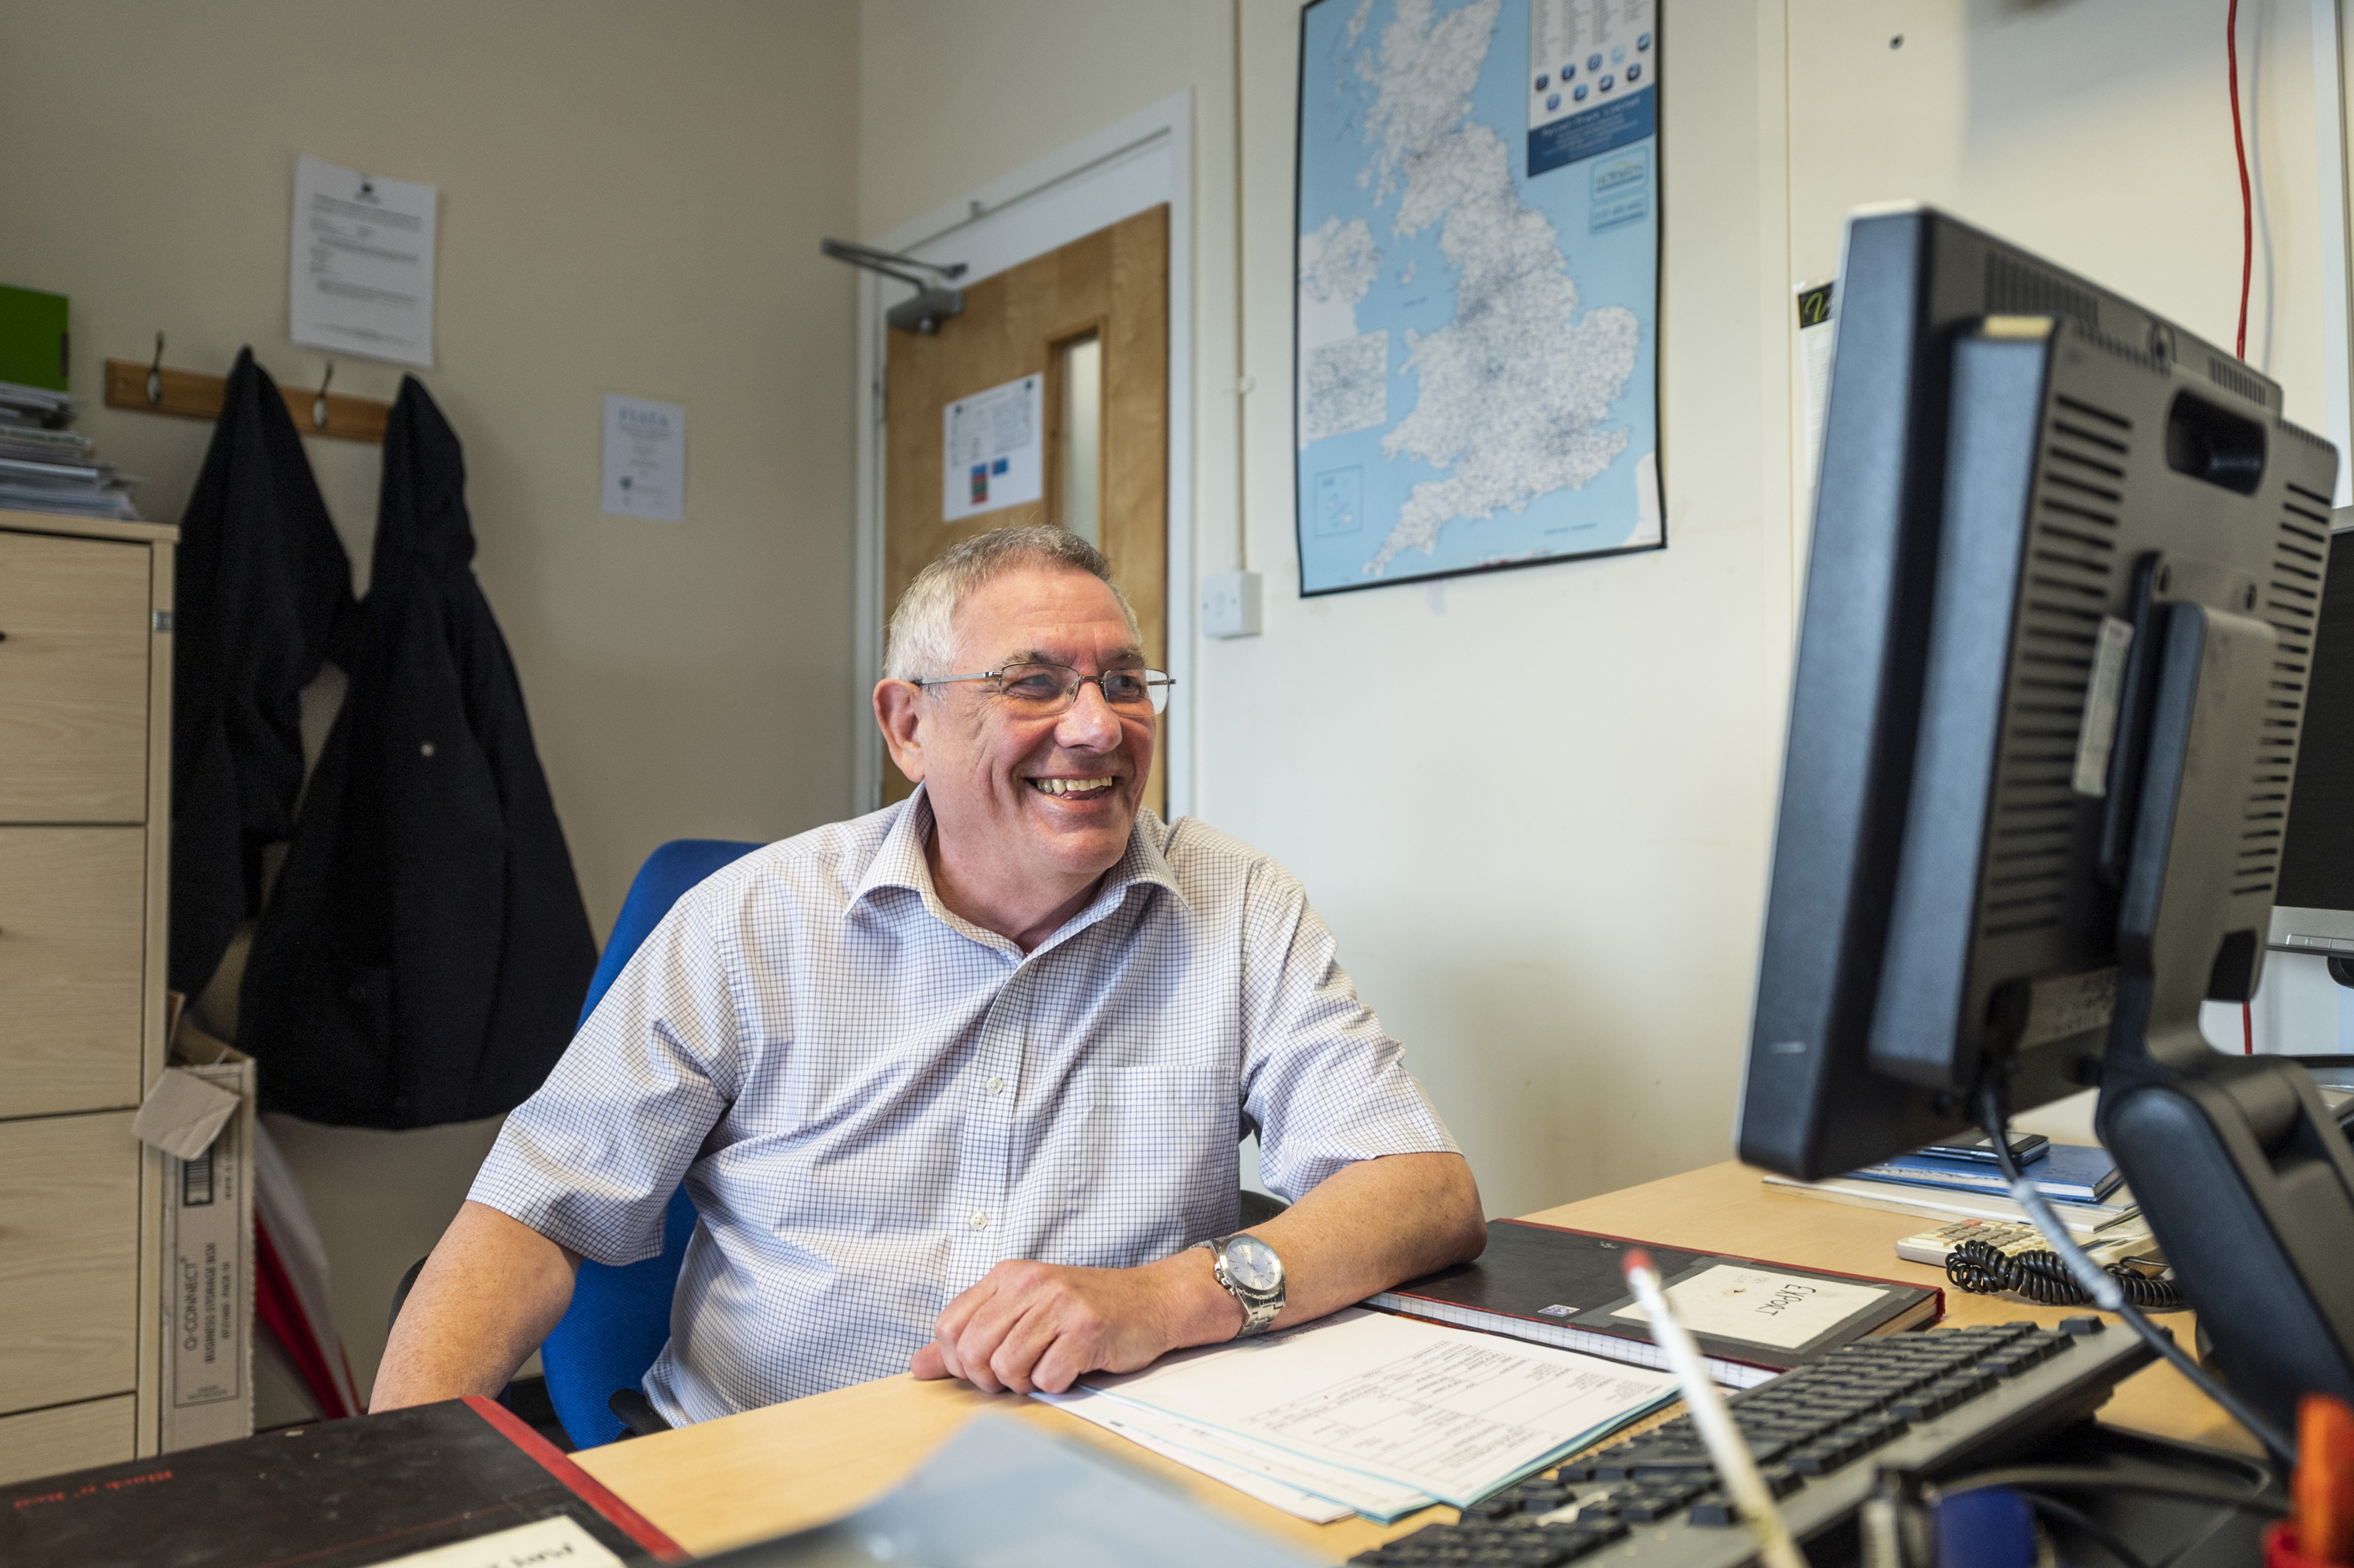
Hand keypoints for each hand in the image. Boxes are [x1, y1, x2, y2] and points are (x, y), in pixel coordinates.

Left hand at [910, 1253, 1241, 1394]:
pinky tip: (1070, 1367)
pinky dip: (1056, 1384)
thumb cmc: (1086, 1309)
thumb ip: (971, 1335)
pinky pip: (1048, 1378)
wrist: (1153, 1300)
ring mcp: (1060, 1305)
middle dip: (987, 1378)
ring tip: (1045, 1368)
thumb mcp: (1023, 1311)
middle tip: (1014, 1376)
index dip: (956, 1360)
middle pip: (972, 1351)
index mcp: (1007, 1276)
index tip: (981, 1367)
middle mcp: (1030, 1284)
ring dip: (1023, 1383)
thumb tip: (918, 1366)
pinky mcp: (1087, 1330)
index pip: (948, 1326)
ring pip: (1006, 1367)